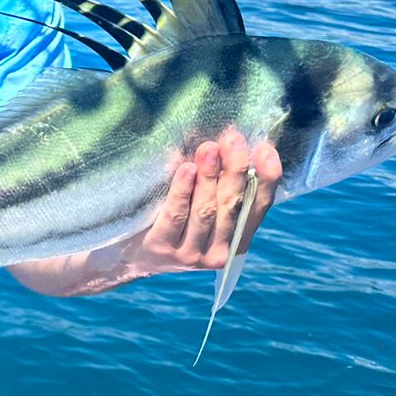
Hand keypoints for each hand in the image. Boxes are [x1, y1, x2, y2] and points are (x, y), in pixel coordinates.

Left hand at [119, 130, 282, 275]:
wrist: (129, 255)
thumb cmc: (170, 223)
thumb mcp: (200, 207)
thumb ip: (218, 186)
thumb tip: (226, 144)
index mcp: (236, 240)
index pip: (258, 207)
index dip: (266, 178)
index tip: (266, 149)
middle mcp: (218, 252)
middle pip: (232, 205)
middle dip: (235, 169)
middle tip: (233, 139)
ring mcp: (190, 254)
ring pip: (206, 210)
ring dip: (209, 176)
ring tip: (209, 148)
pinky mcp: (162, 247)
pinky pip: (176, 215)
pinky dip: (182, 190)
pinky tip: (186, 169)